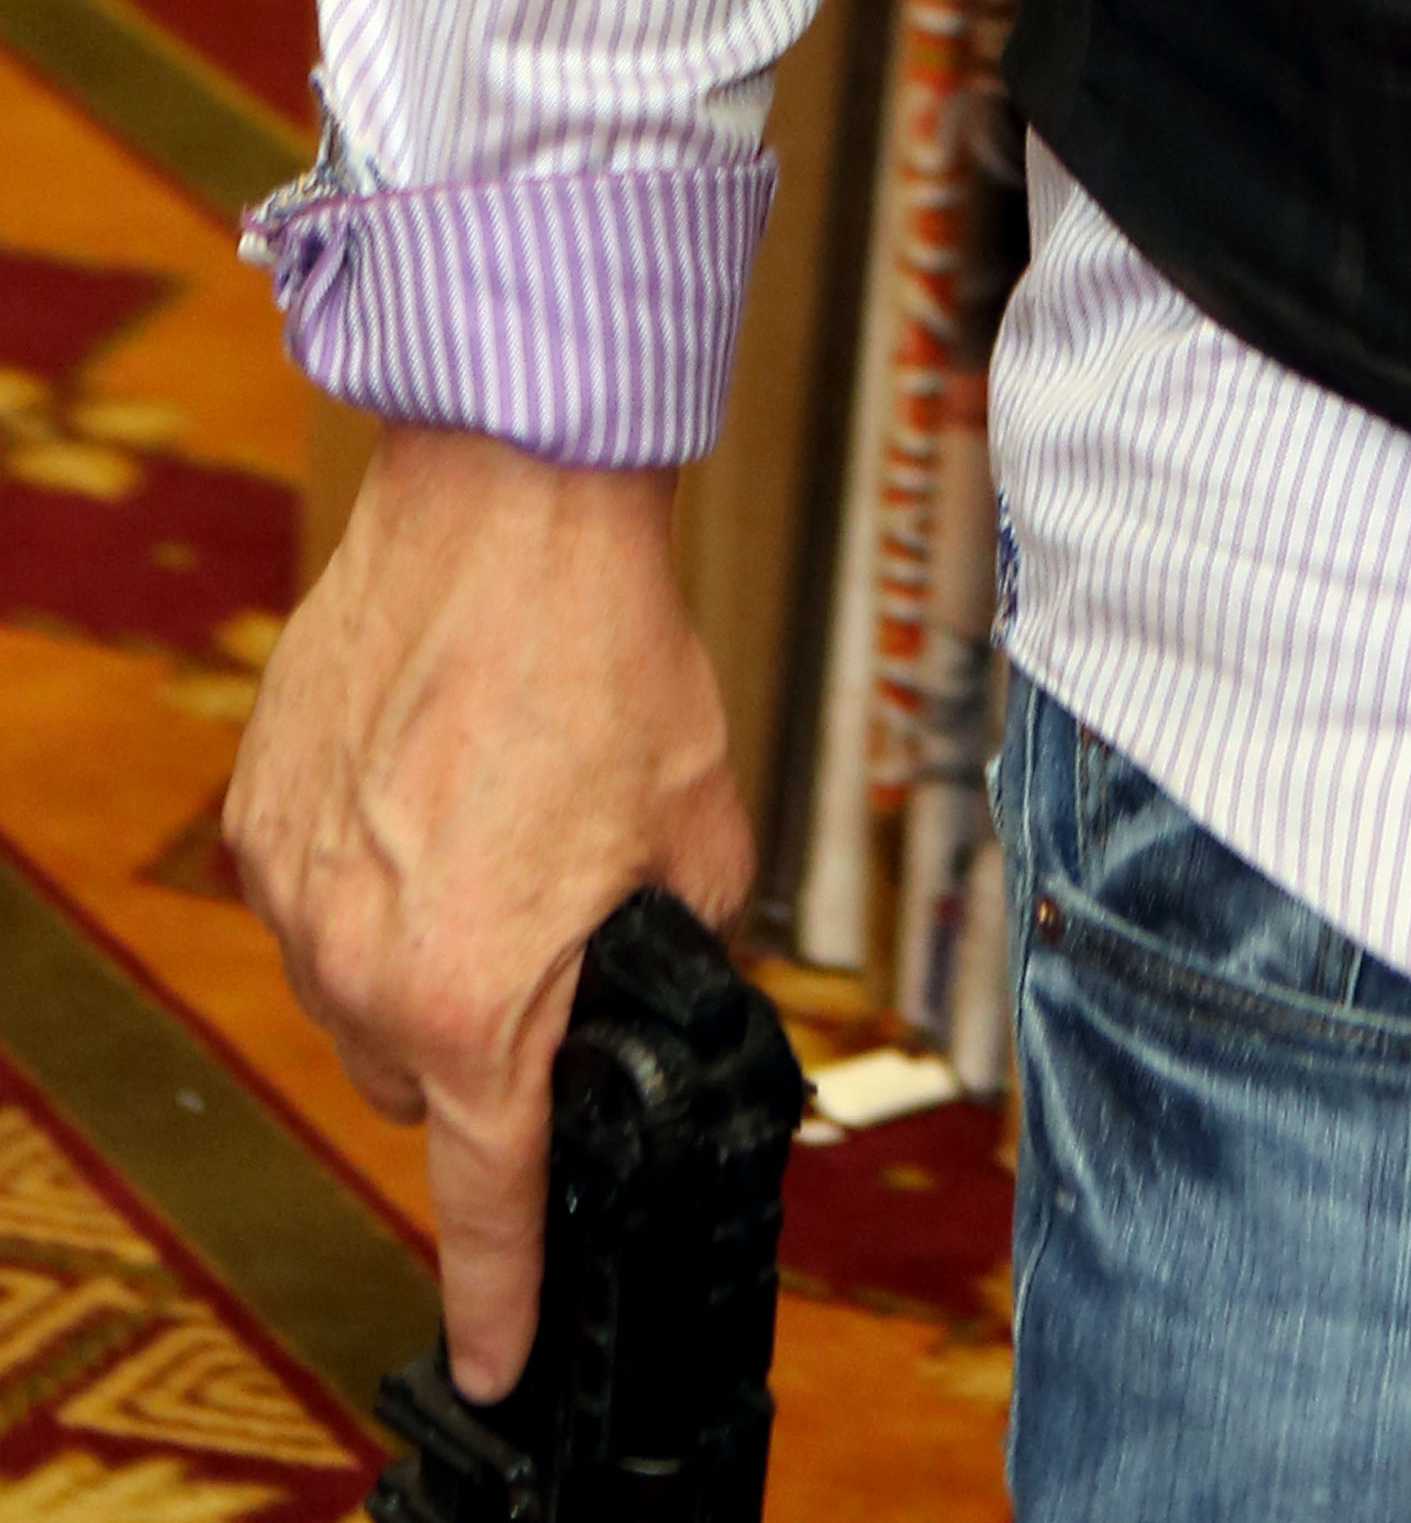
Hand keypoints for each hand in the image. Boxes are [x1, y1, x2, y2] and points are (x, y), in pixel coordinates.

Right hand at [226, 429, 752, 1395]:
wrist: (509, 508)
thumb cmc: (608, 652)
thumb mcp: (700, 832)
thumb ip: (676, 946)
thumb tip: (669, 986)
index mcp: (475, 1000)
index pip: (486, 1196)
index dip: (500, 1289)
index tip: (498, 1354)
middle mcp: (360, 968)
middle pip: (422, 1081)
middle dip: (488, 1040)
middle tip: (552, 930)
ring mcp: (292, 893)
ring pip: (360, 994)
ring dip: (422, 949)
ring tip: (497, 823)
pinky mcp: (257, 817)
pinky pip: (316, 898)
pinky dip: (370, 871)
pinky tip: (435, 781)